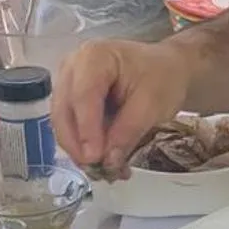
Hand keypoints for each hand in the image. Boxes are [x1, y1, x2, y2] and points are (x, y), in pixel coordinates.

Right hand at [52, 39, 194, 175]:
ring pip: (63, 124)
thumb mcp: (152, 105)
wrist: (165, 69)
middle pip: (64, 112)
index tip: (94, 158)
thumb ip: (127, 132)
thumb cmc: (161, 77)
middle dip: (79, 145)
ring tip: (107, 170)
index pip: (83, 96)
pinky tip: (104, 160)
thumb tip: (108, 160)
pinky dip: (84, 147)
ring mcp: (68, 83)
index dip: (86, 130)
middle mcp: (73, 67)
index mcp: (94, 57)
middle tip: (99, 171)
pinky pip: (70, 127)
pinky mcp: (71, 99)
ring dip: (81, 150)